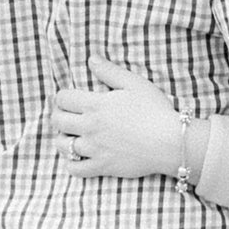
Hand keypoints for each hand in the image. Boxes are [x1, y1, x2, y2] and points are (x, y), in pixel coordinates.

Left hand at [51, 57, 184, 179]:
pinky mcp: (102, 166)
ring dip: (63, 139)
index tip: (68, 99)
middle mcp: (90, 126)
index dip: (62, 97)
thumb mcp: (134, 84)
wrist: (170, 141)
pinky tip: (78, 157)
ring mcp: (94, 148)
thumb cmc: (155, 110)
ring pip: (62, 145)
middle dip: (58, 116)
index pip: (63, 99)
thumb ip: (110, 71)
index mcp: (96, 105)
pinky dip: (72, 164)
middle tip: (67, 116)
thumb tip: (91, 59)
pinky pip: (75, 169)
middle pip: (58, 121)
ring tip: (71, 136)